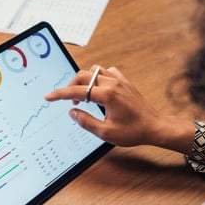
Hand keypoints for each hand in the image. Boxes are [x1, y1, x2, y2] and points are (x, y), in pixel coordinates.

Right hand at [45, 65, 193, 153]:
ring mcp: (120, 80)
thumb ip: (86, 122)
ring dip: (85, 80)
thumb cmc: (134, 131)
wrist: (155, 127)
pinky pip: (107, 72)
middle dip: (71, 86)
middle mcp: (113, 83)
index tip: (49, 97)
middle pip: (83, 75)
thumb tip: (72, 112)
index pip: (77, 91)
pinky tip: (99, 89)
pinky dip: (98, 77)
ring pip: (94, 71)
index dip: (60, 94)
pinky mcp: (125, 82)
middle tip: (70, 100)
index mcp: (107, 95)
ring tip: (84, 96)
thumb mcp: (106, 133)